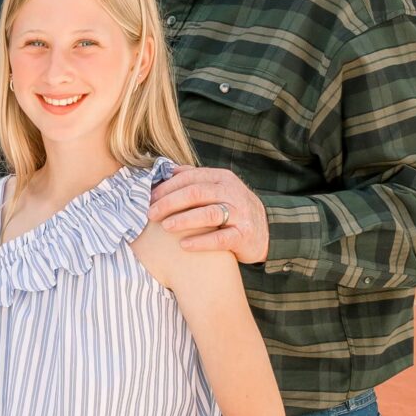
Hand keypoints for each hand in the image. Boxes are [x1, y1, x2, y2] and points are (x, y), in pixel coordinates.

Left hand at [148, 166, 266, 262]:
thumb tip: (168, 170)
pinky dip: (201, 242)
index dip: (167, 187)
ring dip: (183, 219)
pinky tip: (183, 245)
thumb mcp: (218, 189)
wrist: (266, 231)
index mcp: (222, 178)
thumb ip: (196, 179)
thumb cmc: (232, 209)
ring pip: (208, 213)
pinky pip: (220, 238)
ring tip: (164, 226)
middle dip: (170, 202)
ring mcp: (239, 214)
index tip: (148, 198)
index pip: (190, 178)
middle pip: (196, 193)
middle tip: (150, 213)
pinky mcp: (244, 235)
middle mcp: (232, 193)